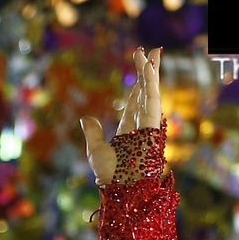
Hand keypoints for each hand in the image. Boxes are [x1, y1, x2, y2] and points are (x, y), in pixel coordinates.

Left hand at [82, 47, 162, 183]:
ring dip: (151, 72)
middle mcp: (142, 126)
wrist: (121, 189)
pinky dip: (151, 85)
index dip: (138, 84)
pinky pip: (152, 101)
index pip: (136, 102)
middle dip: (149, 72)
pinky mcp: (153, 127)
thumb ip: (93, 133)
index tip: (139, 66)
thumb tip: (85, 118)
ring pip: (151, 93)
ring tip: (152, 52)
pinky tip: (149, 68)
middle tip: (150, 50)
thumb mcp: (96, 150)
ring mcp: (149, 126)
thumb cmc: (110, 176)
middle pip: (146, 92)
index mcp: (130, 131)